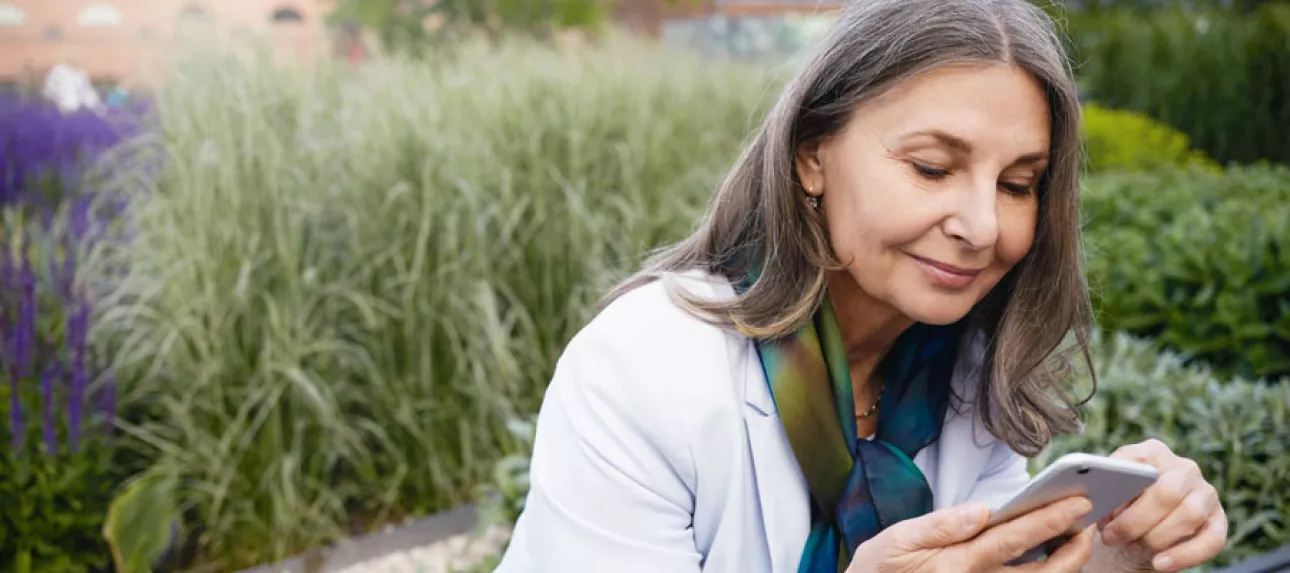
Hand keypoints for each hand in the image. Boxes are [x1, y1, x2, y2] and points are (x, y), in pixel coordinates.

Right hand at [847, 496, 1095, 571]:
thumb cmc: (879, 572)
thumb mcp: (896, 541)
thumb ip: (941, 525)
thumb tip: (983, 509)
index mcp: (957, 566)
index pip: (1013, 540)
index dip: (1049, 520)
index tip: (1078, 502)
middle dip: (1073, 549)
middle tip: (1090, 522)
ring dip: (1066, 566)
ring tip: (1078, 538)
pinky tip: (1052, 561)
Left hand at [1099, 439, 1227, 571]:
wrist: (1139, 529)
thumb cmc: (1121, 506)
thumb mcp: (1109, 493)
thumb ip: (1104, 490)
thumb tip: (1097, 500)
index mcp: (1153, 452)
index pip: (1138, 463)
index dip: (1120, 491)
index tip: (1103, 513)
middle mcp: (1184, 468)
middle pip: (1167, 492)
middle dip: (1136, 520)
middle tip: (1112, 538)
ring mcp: (1205, 494)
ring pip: (1189, 515)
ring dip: (1156, 537)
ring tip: (1132, 548)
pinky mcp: (1218, 521)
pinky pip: (1211, 540)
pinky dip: (1184, 555)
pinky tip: (1160, 564)